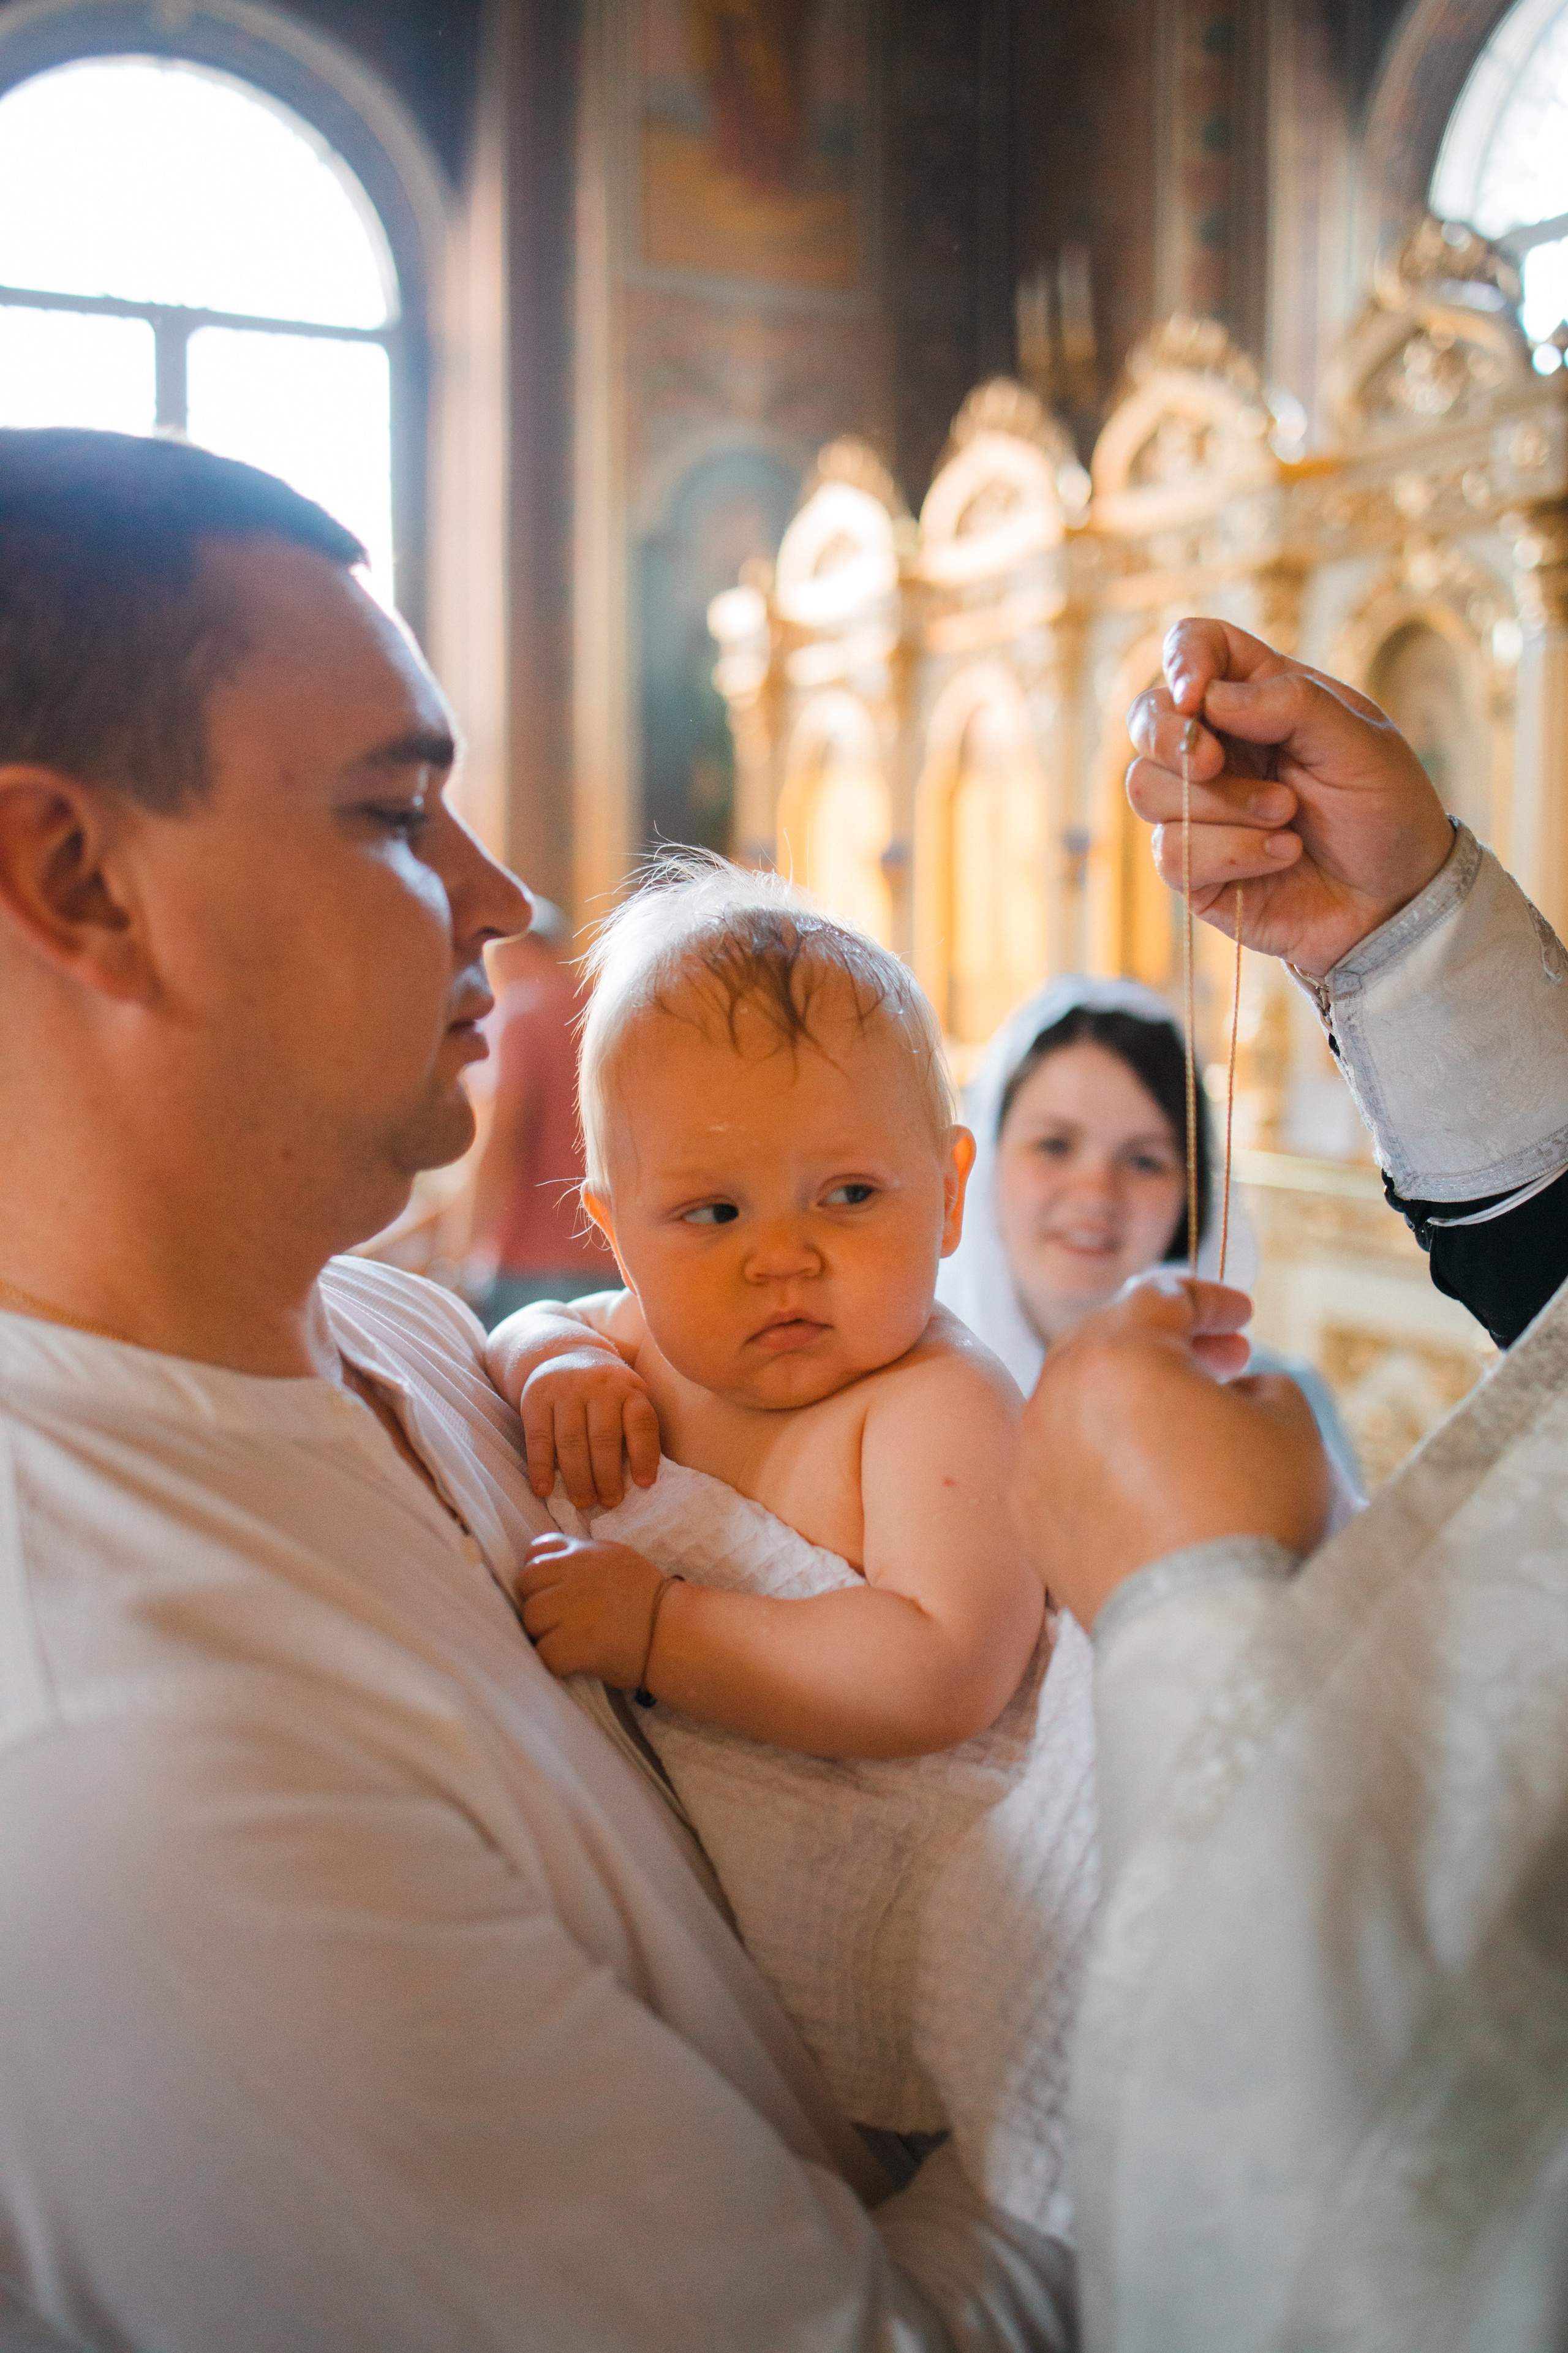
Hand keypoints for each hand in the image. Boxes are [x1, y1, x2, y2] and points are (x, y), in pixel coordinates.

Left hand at [513, 1531, 668, 1686]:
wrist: (676, 1633)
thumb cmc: (650, 1601)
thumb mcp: (617, 1561)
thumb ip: (583, 1560)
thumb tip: (549, 1569)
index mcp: (585, 1553)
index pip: (535, 1553)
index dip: (538, 1575)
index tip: (551, 1592)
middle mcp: (575, 1574)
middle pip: (526, 1585)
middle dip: (538, 1605)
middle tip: (558, 1623)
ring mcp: (573, 1608)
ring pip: (531, 1619)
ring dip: (544, 1634)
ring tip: (568, 1643)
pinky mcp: (575, 1643)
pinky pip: (544, 1653)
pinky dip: (555, 1662)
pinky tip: (575, 1662)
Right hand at [518, 1346, 660, 1508]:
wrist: (564, 1353)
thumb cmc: (605, 1392)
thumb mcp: (628, 1397)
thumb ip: (635, 1429)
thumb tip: (642, 1482)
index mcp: (628, 1389)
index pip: (641, 1423)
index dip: (644, 1455)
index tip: (644, 1484)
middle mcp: (599, 1386)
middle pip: (604, 1437)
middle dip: (607, 1475)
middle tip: (609, 1503)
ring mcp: (565, 1390)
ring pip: (571, 1440)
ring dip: (577, 1477)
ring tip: (583, 1502)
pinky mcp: (536, 1397)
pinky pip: (539, 1437)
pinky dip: (540, 1467)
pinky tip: (544, 1490)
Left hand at [1012, 1278, 1331, 1627]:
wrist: (1205, 1625)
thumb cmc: (1254, 1510)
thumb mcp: (1288, 1421)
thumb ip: (1258, 1379)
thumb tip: (1232, 1385)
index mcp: (1118, 1354)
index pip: (1161, 1298)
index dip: (1210, 1301)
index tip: (1242, 1319)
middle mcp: (1057, 1396)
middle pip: (1107, 1338)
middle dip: (1165, 1340)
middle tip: (1220, 1360)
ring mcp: (1033, 1456)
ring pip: (1076, 1398)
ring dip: (1127, 1394)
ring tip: (1184, 1419)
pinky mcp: (1028, 1515)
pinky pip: (1061, 1457)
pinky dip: (1098, 1450)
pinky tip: (1144, 1474)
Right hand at [1125, 618, 1453, 976]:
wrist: (1397, 901)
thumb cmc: (1386, 811)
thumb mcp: (1360, 743)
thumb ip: (1289, 704)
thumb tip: (1207, 698)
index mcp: (1258, 698)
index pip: (1194, 648)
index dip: (1183, 660)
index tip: (1197, 696)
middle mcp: (1219, 747)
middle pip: (1146, 717)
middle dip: (1169, 739)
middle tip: (1213, 762)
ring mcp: (1200, 808)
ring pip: (1146, 788)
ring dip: (1221, 805)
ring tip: (1286, 817)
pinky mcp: (1195, 869)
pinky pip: (1172, 852)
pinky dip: (1233, 853)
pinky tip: (1282, 855)